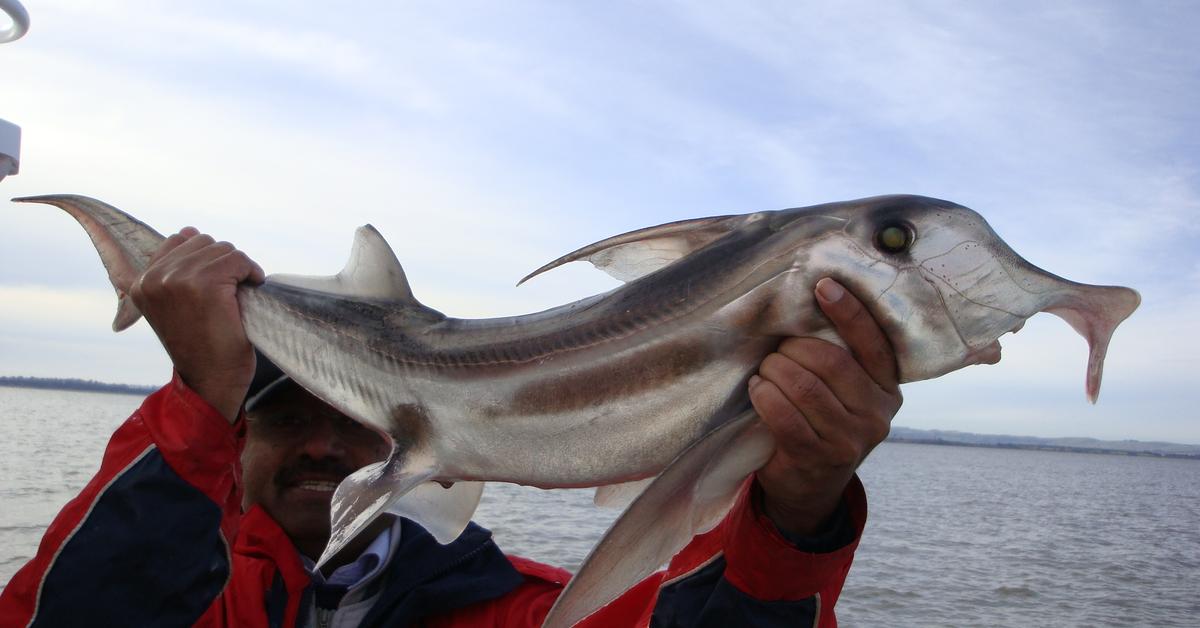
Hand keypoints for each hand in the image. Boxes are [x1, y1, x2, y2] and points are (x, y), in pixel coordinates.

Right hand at [130, 228, 264, 421]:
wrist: (212, 380)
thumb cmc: (202, 345)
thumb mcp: (178, 304)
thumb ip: (178, 269)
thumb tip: (188, 230)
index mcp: (141, 282)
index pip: (178, 241)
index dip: (206, 260)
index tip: (215, 287)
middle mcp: (153, 278)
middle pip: (203, 243)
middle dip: (224, 263)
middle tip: (230, 293)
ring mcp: (176, 279)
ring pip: (222, 250)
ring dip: (238, 268)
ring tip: (238, 295)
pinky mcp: (203, 284)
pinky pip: (237, 259)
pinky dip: (251, 271)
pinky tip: (252, 288)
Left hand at [749, 277, 900, 536]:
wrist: (810, 486)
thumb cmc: (823, 422)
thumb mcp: (846, 393)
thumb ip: (843, 359)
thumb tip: (811, 302)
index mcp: (888, 390)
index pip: (874, 345)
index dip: (849, 312)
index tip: (823, 286)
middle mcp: (877, 415)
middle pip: (830, 362)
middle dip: (794, 349)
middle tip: (776, 351)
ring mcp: (850, 439)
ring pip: (804, 386)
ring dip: (775, 371)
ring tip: (765, 370)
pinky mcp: (818, 457)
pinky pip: (784, 415)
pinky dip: (765, 396)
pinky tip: (758, 390)